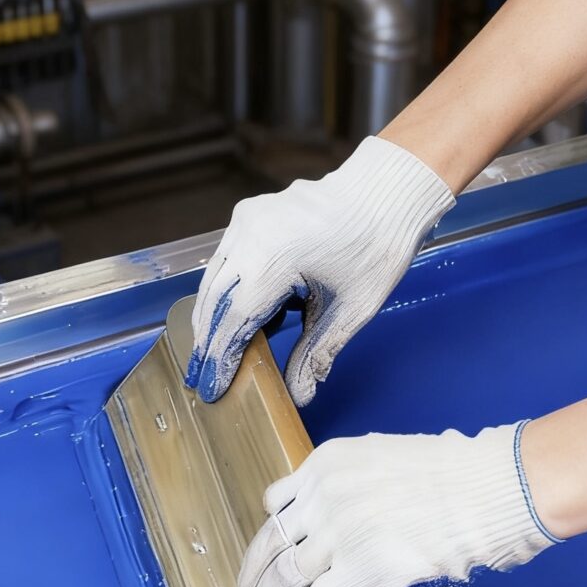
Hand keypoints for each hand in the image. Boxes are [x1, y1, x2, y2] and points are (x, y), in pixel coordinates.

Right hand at [185, 136, 454, 406]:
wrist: (387, 191)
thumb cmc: (376, 248)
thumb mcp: (350, 311)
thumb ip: (317, 354)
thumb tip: (299, 395)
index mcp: (274, 258)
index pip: (235, 320)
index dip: (221, 358)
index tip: (212, 387)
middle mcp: (250, 236)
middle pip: (215, 301)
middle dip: (207, 343)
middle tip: (199, 377)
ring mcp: (246, 221)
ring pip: (214, 280)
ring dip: (210, 319)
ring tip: (208, 354)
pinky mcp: (248, 214)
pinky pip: (225, 260)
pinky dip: (224, 292)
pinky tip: (228, 318)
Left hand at [237, 424, 558, 586]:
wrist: (495, 487)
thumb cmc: (459, 476)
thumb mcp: (387, 462)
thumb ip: (354, 489)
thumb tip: (341, 531)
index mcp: (327, 463)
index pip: (275, 505)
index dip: (265, 545)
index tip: (261, 565)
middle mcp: (323, 494)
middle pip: (269, 545)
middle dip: (254, 582)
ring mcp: (338, 532)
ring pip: (282, 579)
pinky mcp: (359, 570)